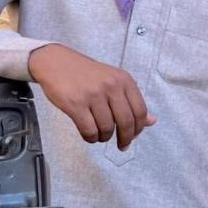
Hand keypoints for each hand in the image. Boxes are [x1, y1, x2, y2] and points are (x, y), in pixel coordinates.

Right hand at [29, 44, 154, 149]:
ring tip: (101, 136)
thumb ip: (132, 100)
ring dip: (105, 137)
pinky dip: (91, 138)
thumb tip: (152, 121)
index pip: (140, 111)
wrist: (55, 62)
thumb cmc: (87, 74)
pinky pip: (89, 130)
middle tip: (122, 145)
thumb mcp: (113, 80)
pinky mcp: (75, 104)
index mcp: (124, 80)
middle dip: (126, 138)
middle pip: (126, 121)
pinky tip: (90, 136)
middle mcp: (111, 86)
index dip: (139, 128)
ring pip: (107, 128)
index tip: (134, 136)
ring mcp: (93, 95)